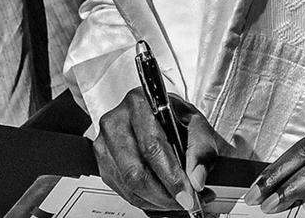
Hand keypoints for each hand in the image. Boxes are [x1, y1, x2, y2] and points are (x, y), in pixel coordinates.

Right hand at [94, 87, 226, 210]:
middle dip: (164, 194)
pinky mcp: (103, 163)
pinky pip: (124, 191)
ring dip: (158, 201)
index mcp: (139, 103)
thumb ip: (201, 151)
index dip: (170, 175)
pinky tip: (165, 197)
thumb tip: (196, 179)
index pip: (152, 146)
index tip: (187, 193)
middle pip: (135, 171)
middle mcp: (116, 122)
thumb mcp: (198, 126)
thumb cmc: (178, 119)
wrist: (164, 119)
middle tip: (186, 201)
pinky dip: (148, 200)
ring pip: (129, 185)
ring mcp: (105, 143)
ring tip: (180, 200)